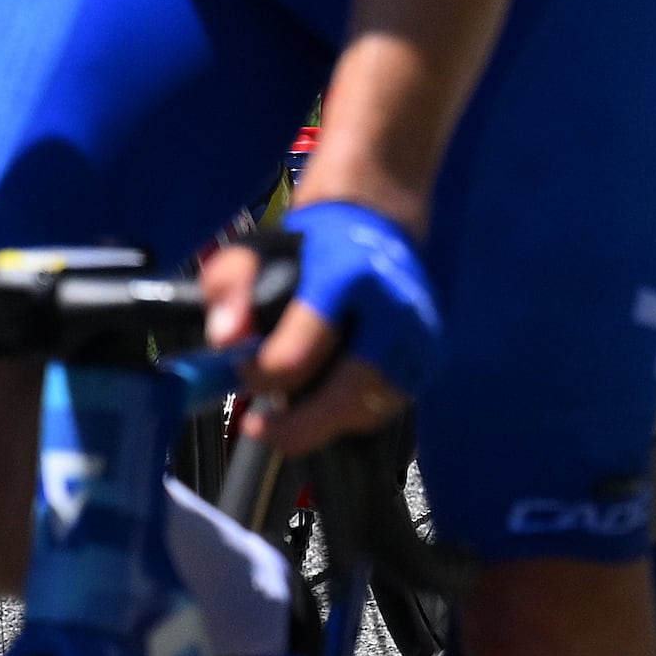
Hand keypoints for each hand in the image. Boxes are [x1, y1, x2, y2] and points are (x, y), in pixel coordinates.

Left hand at [210, 197, 434, 458]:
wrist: (377, 229)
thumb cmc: (309, 247)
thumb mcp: (253, 253)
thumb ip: (230, 289)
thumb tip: (226, 340)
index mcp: (347, 275)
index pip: (298, 355)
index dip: (260, 375)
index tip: (241, 372)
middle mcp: (396, 309)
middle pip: (348, 396)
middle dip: (297, 424)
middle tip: (258, 427)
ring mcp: (419, 337)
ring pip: (367, 410)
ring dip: (323, 421)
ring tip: (290, 410)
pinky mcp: (428, 359)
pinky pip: (384, 408)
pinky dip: (348, 414)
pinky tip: (323, 399)